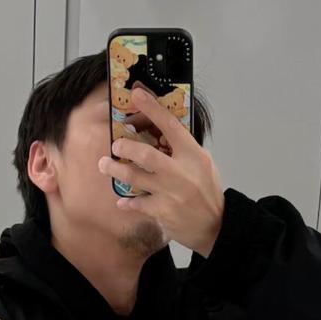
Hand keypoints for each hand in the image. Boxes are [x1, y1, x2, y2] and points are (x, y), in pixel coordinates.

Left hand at [99, 82, 224, 255]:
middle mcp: (181, 172)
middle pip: (145, 154)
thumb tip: (160, 131)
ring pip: (134, 177)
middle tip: (115, 145)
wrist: (215, 225)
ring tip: (105, 165)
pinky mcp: (161, 212)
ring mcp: (170, 193)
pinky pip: (136, 203)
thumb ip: (183, 148)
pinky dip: (127, 202)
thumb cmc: (207, 192)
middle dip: (125, 147)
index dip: (152, 108)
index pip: (170, 125)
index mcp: (193, 155)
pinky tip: (121, 200)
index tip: (137, 94)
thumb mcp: (203, 163)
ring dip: (115, 170)